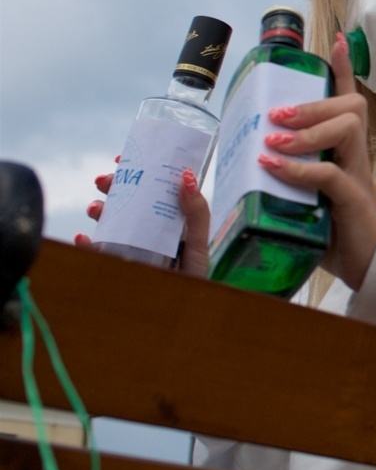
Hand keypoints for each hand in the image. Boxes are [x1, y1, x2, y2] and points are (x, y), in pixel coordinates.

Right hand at [76, 160, 210, 277]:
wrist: (179, 310)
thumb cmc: (194, 278)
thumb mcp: (197, 244)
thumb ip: (195, 214)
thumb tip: (186, 175)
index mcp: (167, 221)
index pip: (151, 191)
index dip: (138, 173)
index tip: (121, 158)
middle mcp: (147, 231)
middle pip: (127, 202)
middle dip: (113, 188)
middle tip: (103, 180)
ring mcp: (128, 248)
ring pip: (109, 222)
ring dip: (98, 211)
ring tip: (95, 209)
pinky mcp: (114, 266)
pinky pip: (95, 252)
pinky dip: (85, 244)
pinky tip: (83, 239)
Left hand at [257, 32, 375, 289]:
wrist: (370, 264)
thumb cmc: (337, 231)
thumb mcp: (309, 197)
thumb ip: (288, 179)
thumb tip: (250, 167)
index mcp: (346, 152)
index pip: (349, 101)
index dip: (344, 70)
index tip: (335, 40)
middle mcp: (355, 157)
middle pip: (348, 106)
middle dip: (312, 103)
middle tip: (275, 115)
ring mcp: (357, 175)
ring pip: (345, 128)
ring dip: (307, 130)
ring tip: (274, 140)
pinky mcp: (352, 199)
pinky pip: (328, 174)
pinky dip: (298, 169)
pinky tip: (273, 167)